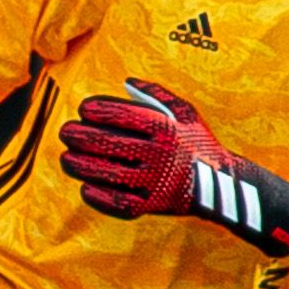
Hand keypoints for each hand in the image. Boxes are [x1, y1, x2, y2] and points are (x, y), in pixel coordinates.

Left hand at [58, 79, 288, 254]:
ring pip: (108, 174)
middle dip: (80, 136)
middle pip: (109, 144)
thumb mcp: (185, 112)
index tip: (83, 109)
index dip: (97, 110)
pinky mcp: (153, 206)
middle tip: (66, 132)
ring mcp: (155, 182)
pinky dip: (99, 197)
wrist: (222, 185)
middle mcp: (159, 154)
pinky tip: (84, 187)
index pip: (123, 115)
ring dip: (81, 165)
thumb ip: (155, 95)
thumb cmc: (197, 143)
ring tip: (66, 159)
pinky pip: (118, 203)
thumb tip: (126, 81)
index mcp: (165, 129)